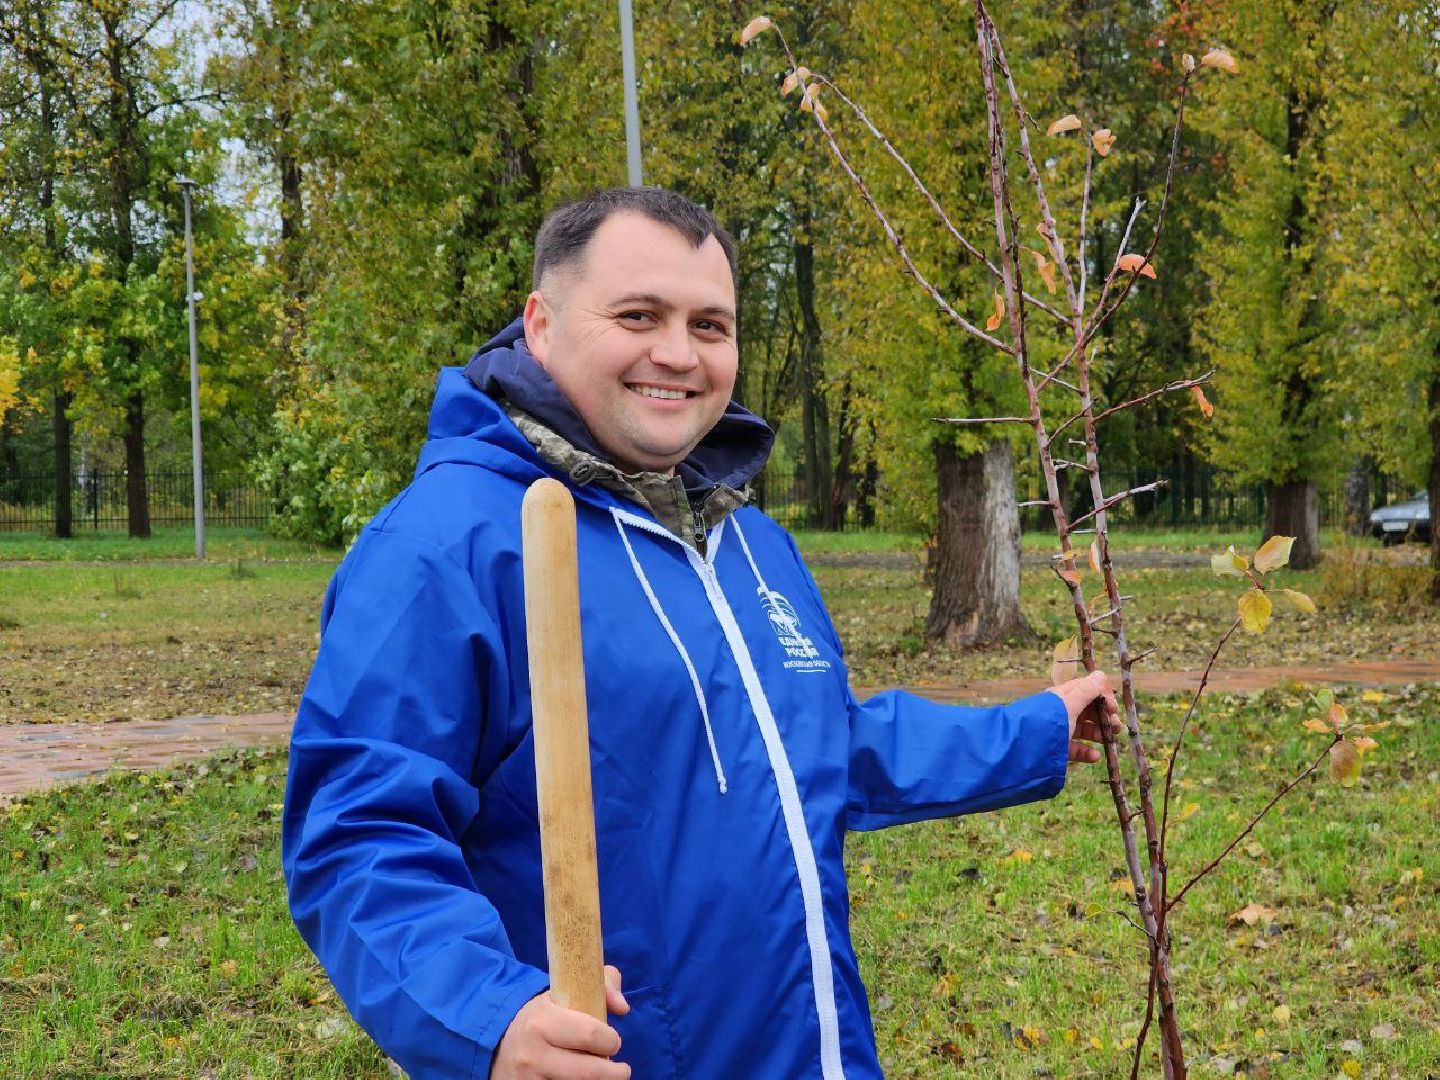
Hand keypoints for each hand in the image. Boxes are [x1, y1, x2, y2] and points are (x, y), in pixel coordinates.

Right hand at [491, 965, 631, 1078]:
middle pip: (589, 1072)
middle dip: (614, 1072)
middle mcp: (533, 1054)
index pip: (590, 1035)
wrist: (499, 1044)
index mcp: (542, 1020)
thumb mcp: (565, 992)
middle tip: (619, 1068)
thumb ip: (603, 985)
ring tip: (600, 1074)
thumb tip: (623, 1007)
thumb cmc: (543, 1016)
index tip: (612, 1041)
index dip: (611, 1040)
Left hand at [1048, 669, 1121, 764]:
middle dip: (1104, 717)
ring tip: (1109, 740)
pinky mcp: (1057, 747)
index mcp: (1062, 696)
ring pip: (1083, 729)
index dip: (1102, 696)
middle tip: (1116, 727)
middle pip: (1087, 711)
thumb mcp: (1069, 705)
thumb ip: (1086, 691)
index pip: (1085, 690)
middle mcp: (1061, 711)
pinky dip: (1086, 751)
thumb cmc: (1048, 721)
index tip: (1113, 707)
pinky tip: (1095, 756)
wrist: (1023, 747)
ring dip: (1098, 733)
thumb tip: (1100, 674)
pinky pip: (1074, 748)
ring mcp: (1059, 729)